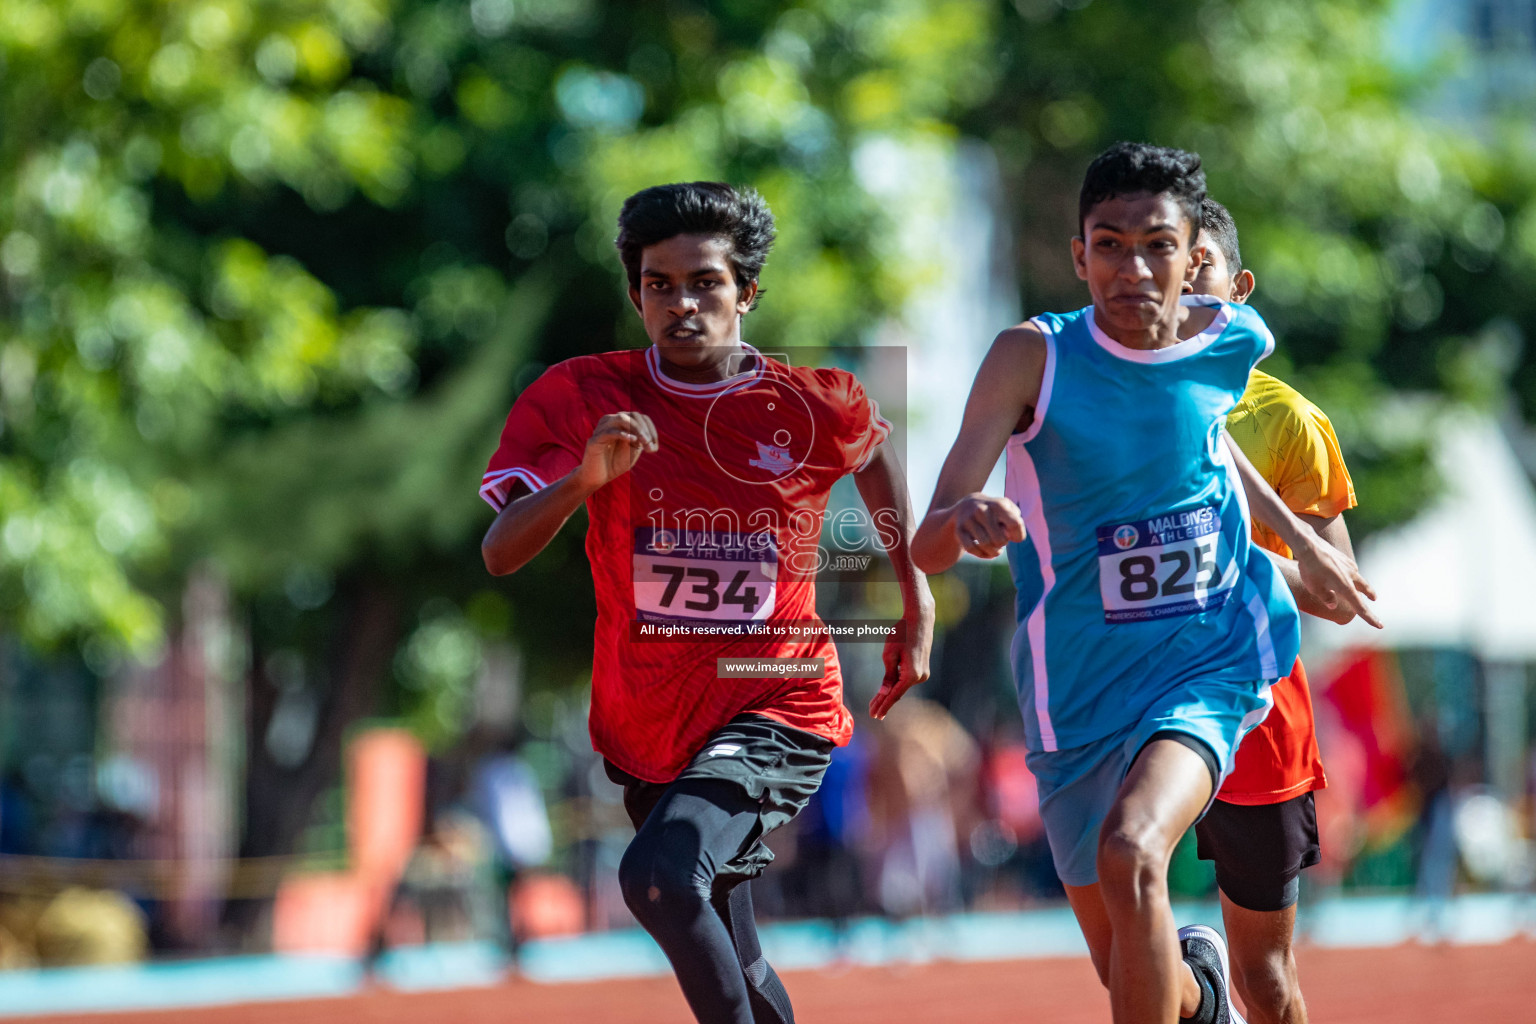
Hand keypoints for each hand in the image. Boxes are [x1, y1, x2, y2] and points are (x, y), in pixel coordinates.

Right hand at [574, 412, 657, 492]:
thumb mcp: (633, 450)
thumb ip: (641, 440)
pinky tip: (632, 440)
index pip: (640, 417)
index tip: (654, 448)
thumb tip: (649, 436)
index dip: (650, 429)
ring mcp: (601, 428)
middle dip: (645, 430)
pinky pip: (609, 431)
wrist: (597, 477)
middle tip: (649, 445)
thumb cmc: (615, 463)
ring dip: (636, 429)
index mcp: (620, 422)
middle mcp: (610, 421)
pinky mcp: (594, 440)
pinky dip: (622, 434)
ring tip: (644, 441)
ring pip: (621, 418)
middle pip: (633, 415)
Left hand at [869, 585, 934, 719]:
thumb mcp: (890, 655)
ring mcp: (922, 674)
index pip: (894, 695)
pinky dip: (896, 686)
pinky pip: (906, 681)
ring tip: (875, 704)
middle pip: (898, 693)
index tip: (875, 715)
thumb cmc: (902, 634)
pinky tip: (886, 692)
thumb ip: (888, 675)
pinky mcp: (922, 670)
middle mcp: (920, 677)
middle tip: (872, 713)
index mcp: (911, 675)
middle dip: (884, 703)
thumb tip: (885, 692)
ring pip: (902, 687)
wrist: (919, 621)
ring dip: (889, 695)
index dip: (883, 706)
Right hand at [953, 493, 1025, 558]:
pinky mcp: (959, 530)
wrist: (965, 506)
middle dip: (1003, 543)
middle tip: (1001, 539)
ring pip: (986, 545)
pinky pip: (972, 549)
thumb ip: (1015, 520)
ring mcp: (969, 520)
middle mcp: (982, 510)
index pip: (1015, 524)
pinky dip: (982, 554)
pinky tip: (985, 551)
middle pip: (1000, 540)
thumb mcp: (1006, 509)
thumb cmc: (993, 512)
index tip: (1014, 536)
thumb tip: (1009, 536)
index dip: (1018, 535)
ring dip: (994, 551)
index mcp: (997, 504)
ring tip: (996, 548)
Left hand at [1293, 532, 1380, 628]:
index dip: (1370, 618)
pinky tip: (1343, 572)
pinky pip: (1349, 568)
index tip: (1380, 626)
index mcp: (1345, 587)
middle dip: (1370, 594)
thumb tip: (1333, 605)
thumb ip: (1326, 598)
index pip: (1360, 607)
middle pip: (1365, 588)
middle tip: (1374, 599)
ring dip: (1359, 583)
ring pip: (1357, 577)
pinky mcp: (1344, 557)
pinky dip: (1349, 573)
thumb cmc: (1309, 569)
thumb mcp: (1314, 588)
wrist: (1308, 545)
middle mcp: (1351, 576)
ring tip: (1359, 587)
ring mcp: (1349, 565)